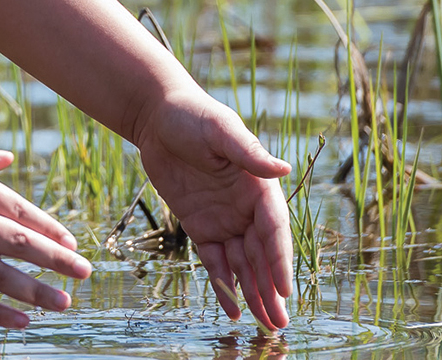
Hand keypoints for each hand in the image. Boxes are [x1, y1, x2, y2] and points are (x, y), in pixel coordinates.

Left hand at [137, 92, 293, 329]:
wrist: (157, 117)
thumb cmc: (193, 116)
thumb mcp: (220, 130)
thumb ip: (248, 152)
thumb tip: (283, 168)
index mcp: (259, 187)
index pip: (274, 231)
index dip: (279, 260)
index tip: (284, 289)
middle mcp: (247, 209)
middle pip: (262, 256)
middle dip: (271, 289)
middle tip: (280, 323)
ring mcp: (225, 220)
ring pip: (242, 265)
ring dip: (254, 294)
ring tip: (264, 325)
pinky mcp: (201, 227)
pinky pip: (215, 262)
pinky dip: (224, 286)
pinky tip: (233, 309)